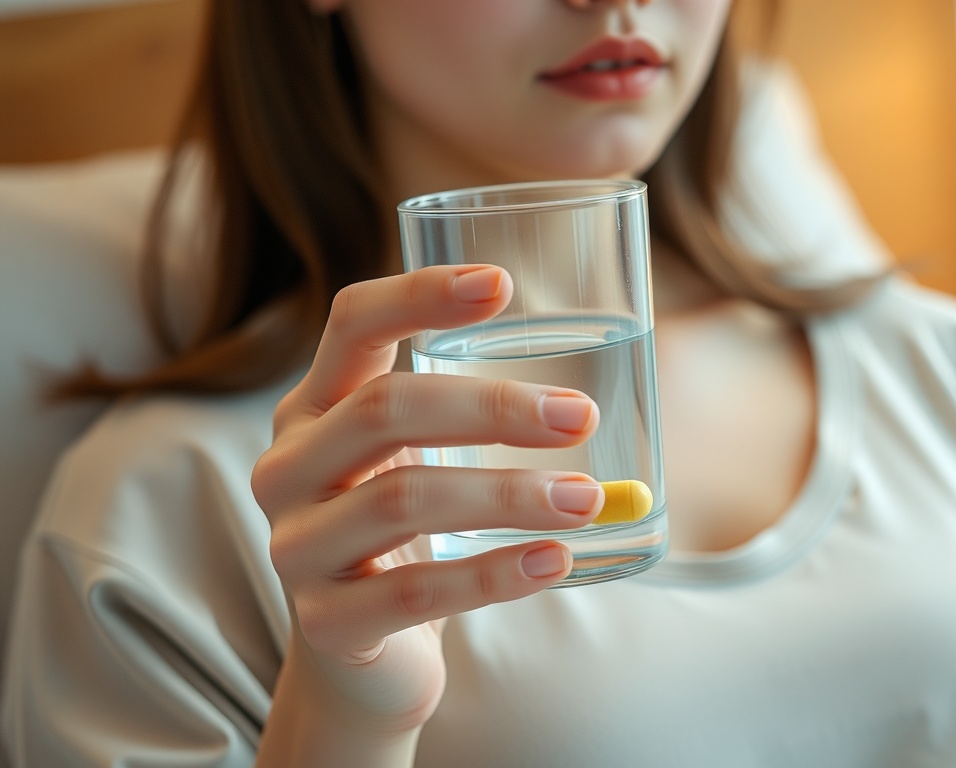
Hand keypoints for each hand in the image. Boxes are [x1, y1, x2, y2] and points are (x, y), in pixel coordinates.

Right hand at [250, 265, 601, 758]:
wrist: (361, 660)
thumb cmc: (404, 539)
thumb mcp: (418, 460)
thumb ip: (474, 419)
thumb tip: (595, 401)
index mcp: (315, 407)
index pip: (353, 324)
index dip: (419, 295)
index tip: (501, 284)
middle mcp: (289, 466)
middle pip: (385, 409)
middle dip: (493, 408)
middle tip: (580, 417)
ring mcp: (297, 546)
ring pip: (402, 499)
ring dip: (509, 495)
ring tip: (585, 500)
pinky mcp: (326, 623)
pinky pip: (416, 592)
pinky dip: (495, 575)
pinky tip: (555, 562)